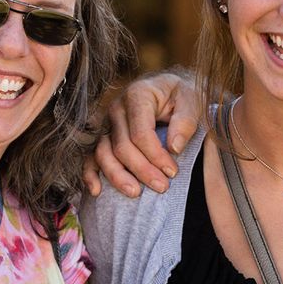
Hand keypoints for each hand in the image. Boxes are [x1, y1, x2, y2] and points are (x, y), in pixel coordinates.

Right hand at [81, 72, 202, 197]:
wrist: (169, 90)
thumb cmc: (181, 96)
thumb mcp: (192, 101)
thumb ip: (185, 122)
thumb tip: (174, 147)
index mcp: (138, 95)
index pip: (141, 133)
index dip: (155, 156)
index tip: (172, 172)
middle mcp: (117, 109)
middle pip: (122, 146)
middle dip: (142, 170)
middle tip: (162, 186)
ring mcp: (107, 123)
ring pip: (103, 154)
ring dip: (118, 176)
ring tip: (135, 193)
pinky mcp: (103, 136)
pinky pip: (91, 157)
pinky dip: (90, 174)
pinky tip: (97, 191)